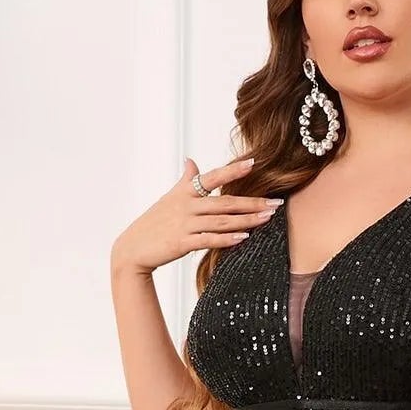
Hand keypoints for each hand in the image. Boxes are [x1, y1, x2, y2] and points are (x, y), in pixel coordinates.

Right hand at [110, 156, 282, 275]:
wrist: (134, 248)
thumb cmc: (155, 223)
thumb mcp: (169, 198)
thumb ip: (186, 180)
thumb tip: (191, 161)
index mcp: (185, 192)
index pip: (212, 177)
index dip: (232, 170)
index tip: (254, 163)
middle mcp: (186, 205)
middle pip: (225, 202)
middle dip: (252, 202)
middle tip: (276, 203)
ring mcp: (185, 224)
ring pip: (221, 221)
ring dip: (247, 220)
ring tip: (267, 219)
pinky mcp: (182, 243)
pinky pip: (209, 240)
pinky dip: (227, 239)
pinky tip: (245, 238)